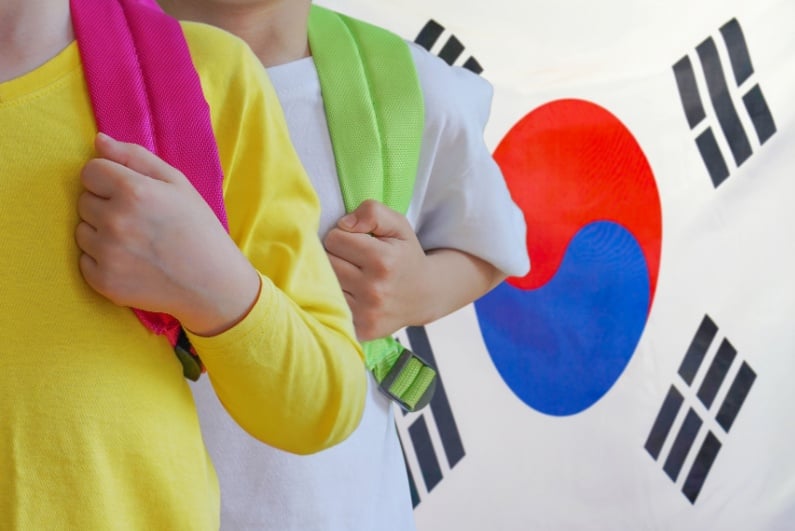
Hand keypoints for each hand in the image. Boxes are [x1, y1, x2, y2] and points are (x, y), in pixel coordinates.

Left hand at [75, 133, 259, 335]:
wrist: (213, 283)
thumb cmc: (198, 228)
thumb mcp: (177, 183)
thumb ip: (135, 157)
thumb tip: (99, 141)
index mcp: (133, 191)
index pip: (90, 172)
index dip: (109, 180)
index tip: (130, 193)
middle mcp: (115, 221)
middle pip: (84, 201)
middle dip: (105, 206)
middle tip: (138, 221)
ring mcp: (107, 254)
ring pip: (82, 231)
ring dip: (101, 234)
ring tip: (136, 242)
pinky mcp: (104, 281)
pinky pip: (84, 261)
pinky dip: (102, 261)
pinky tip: (131, 262)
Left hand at [323, 199, 429, 340]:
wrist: (425, 295)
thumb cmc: (405, 256)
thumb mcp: (398, 225)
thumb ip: (373, 212)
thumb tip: (343, 224)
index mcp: (382, 261)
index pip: (334, 239)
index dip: (341, 236)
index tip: (354, 243)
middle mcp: (374, 290)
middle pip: (325, 262)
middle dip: (334, 256)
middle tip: (350, 260)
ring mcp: (366, 314)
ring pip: (323, 286)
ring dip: (331, 278)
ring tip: (349, 276)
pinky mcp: (361, 331)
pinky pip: (330, 311)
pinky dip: (333, 302)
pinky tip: (348, 296)